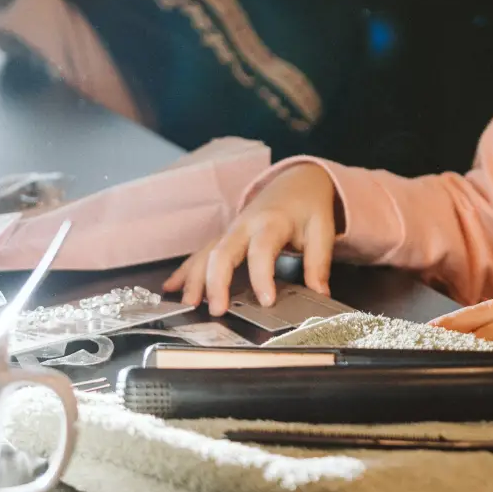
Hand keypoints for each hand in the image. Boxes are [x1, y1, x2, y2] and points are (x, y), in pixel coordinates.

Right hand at [165, 164, 337, 315]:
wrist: (296, 181)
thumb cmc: (309, 208)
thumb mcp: (322, 230)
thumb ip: (318, 262)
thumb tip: (320, 294)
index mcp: (272, 223)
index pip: (262, 250)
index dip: (262, 276)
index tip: (267, 302)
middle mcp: (245, 226)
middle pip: (223, 251)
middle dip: (217, 281)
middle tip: (217, 310)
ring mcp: (230, 230)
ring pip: (206, 253)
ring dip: (194, 279)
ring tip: (188, 304)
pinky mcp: (223, 236)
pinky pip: (200, 253)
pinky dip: (185, 270)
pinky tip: (171, 288)